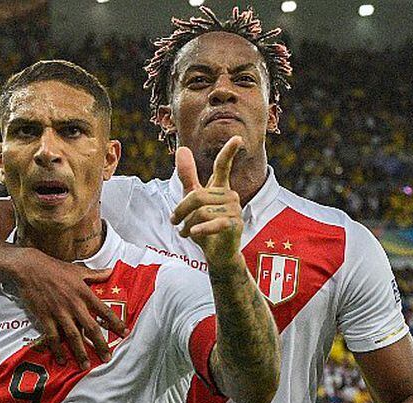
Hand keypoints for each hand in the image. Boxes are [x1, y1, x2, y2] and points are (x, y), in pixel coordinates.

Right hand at [13, 249, 126, 369]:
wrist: (30, 268)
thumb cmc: (55, 268)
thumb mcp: (78, 270)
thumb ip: (96, 274)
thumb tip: (112, 271)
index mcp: (84, 293)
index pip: (104, 311)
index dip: (115, 323)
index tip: (124, 333)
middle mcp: (74, 305)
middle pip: (91, 328)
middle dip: (100, 345)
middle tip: (107, 358)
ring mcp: (59, 313)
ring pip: (73, 336)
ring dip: (80, 353)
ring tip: (85, 366)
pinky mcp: (45, 317)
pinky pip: (53, 337)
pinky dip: (58, 350)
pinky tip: (62, 360)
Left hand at [170, 136, 243, 266]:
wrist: (217, 254)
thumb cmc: (205, 225)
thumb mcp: (192, 200)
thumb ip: (188, 176)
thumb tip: (181, 148)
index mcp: (220, 187)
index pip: (223, 166)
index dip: (229, 152)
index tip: (238, 138)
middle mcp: (230, 195)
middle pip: (197, 196)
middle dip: (181, 210)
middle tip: (174, 222)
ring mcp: (235, 210)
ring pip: (201, 211)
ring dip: (188, 224)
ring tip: (186, 232)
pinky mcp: (235, 225)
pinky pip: (213, 223)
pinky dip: (200, 229)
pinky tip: (193, 234)